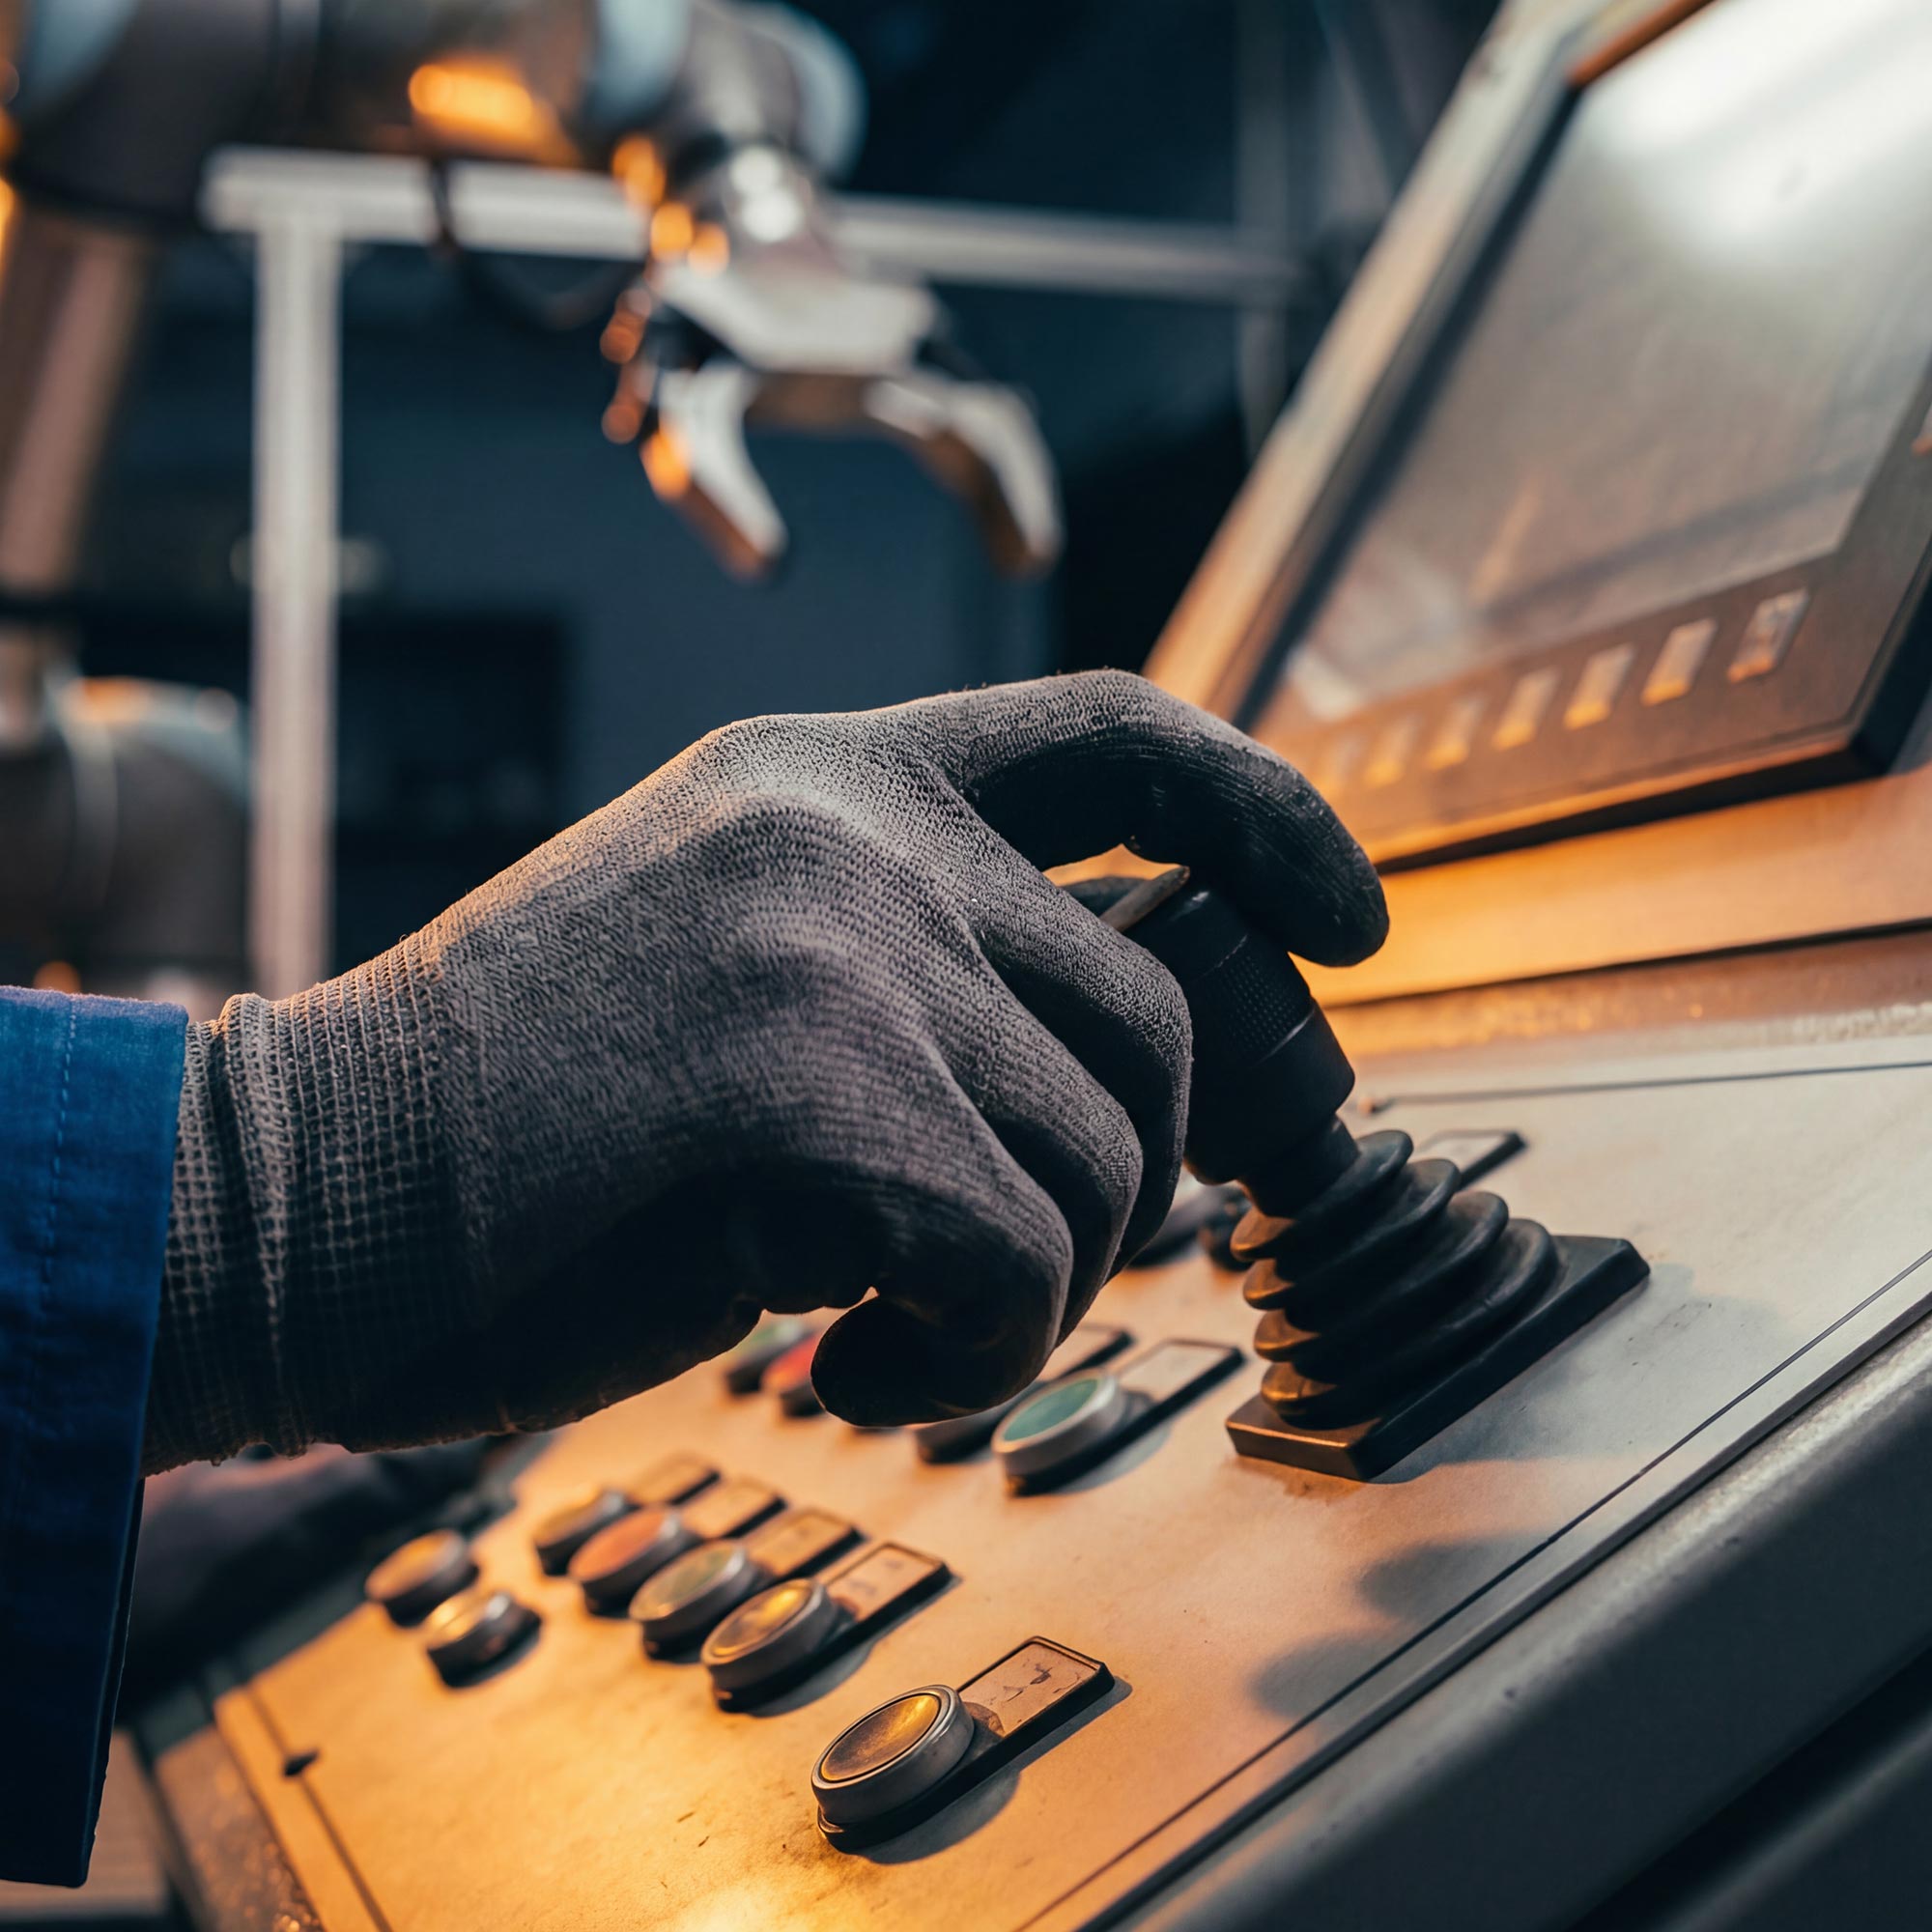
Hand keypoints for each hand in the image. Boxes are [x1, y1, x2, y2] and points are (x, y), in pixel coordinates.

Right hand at [149, 670, 1383, 1466]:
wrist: (295, 1194)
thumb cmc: (515, 1118)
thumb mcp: (728, 955)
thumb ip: (914, 956)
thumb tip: (1124, 1077)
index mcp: (830, 773)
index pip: (1114, 732)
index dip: (1266, 811)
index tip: (1351, 918)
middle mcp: (851, 831)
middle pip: (1149, 1018)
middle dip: (1116, 1175)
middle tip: (985, 1263)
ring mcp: (832, 944)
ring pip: (1100, 1163)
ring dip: (1019, 1288)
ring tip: (870, 1319)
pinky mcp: (808, 1091)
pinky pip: (1019, 1265)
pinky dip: (967, 1357)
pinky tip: (844, 1360)